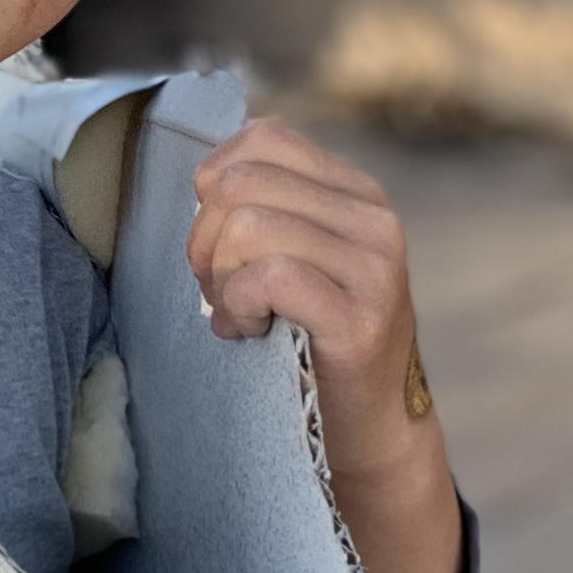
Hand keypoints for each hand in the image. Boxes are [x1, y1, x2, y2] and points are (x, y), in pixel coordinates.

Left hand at [185, 120, 463, 572]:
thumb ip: (262, 210)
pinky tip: (247, 333)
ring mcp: (375, 266)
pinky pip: (268, 276)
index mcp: (355, 194)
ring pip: (247, 225)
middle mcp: (374, 218)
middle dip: (205, 241)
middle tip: (219, 293)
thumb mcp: (292, 260)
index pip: (260, 139)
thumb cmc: (306, 343)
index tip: (222, 248)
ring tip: (238, 315)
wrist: (362, 432)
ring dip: (220, 278)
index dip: (214, 189)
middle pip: (240, 183)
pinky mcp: (362, 316)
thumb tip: (197, 177)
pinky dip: (238, 306)